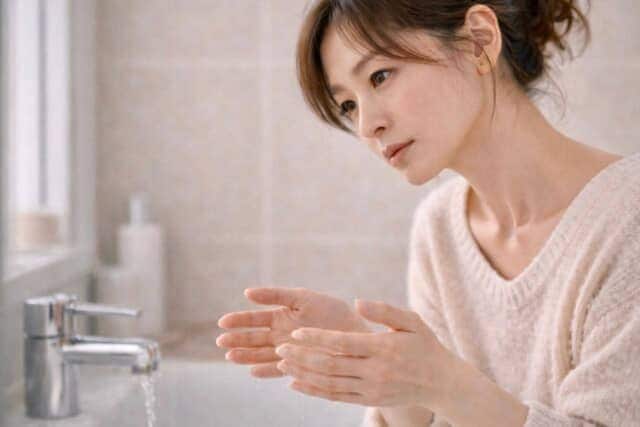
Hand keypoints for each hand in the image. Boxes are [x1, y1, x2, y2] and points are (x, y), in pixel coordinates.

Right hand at [216, 287, 370, 377]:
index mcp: (281, 315)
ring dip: (245, 355)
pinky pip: (278, 369)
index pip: (255, 319)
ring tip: (230, 356)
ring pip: (261, 354)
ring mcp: (288, 350)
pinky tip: (252, 371)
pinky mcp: (298, 364)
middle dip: (237, 339)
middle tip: (221, 341)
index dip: (238, 320)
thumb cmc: (332, 311)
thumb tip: (247, 292)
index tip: (223, 322)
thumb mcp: (303, 298)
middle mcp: (281, 334)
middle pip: (254, 338)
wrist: (356, 332)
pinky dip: (266, 371)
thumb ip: (276, 295)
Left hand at [274, 299, 454, 409]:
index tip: (296, 333)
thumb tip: (358, 301)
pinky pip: (336, 397)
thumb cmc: (425, 345)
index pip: (342, 343)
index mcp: (382, 348)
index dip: (317, 339)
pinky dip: (314, 391)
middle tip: (280, 349)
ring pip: (329, 383)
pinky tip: (296, 383)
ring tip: (282, 364)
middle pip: (331, 365)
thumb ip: (384, 310)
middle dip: (302, 357)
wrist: (442, 383)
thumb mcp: (411, 321)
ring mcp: (370, 389)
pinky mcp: (368, 400)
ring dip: (303, 374)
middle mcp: (374, 371)